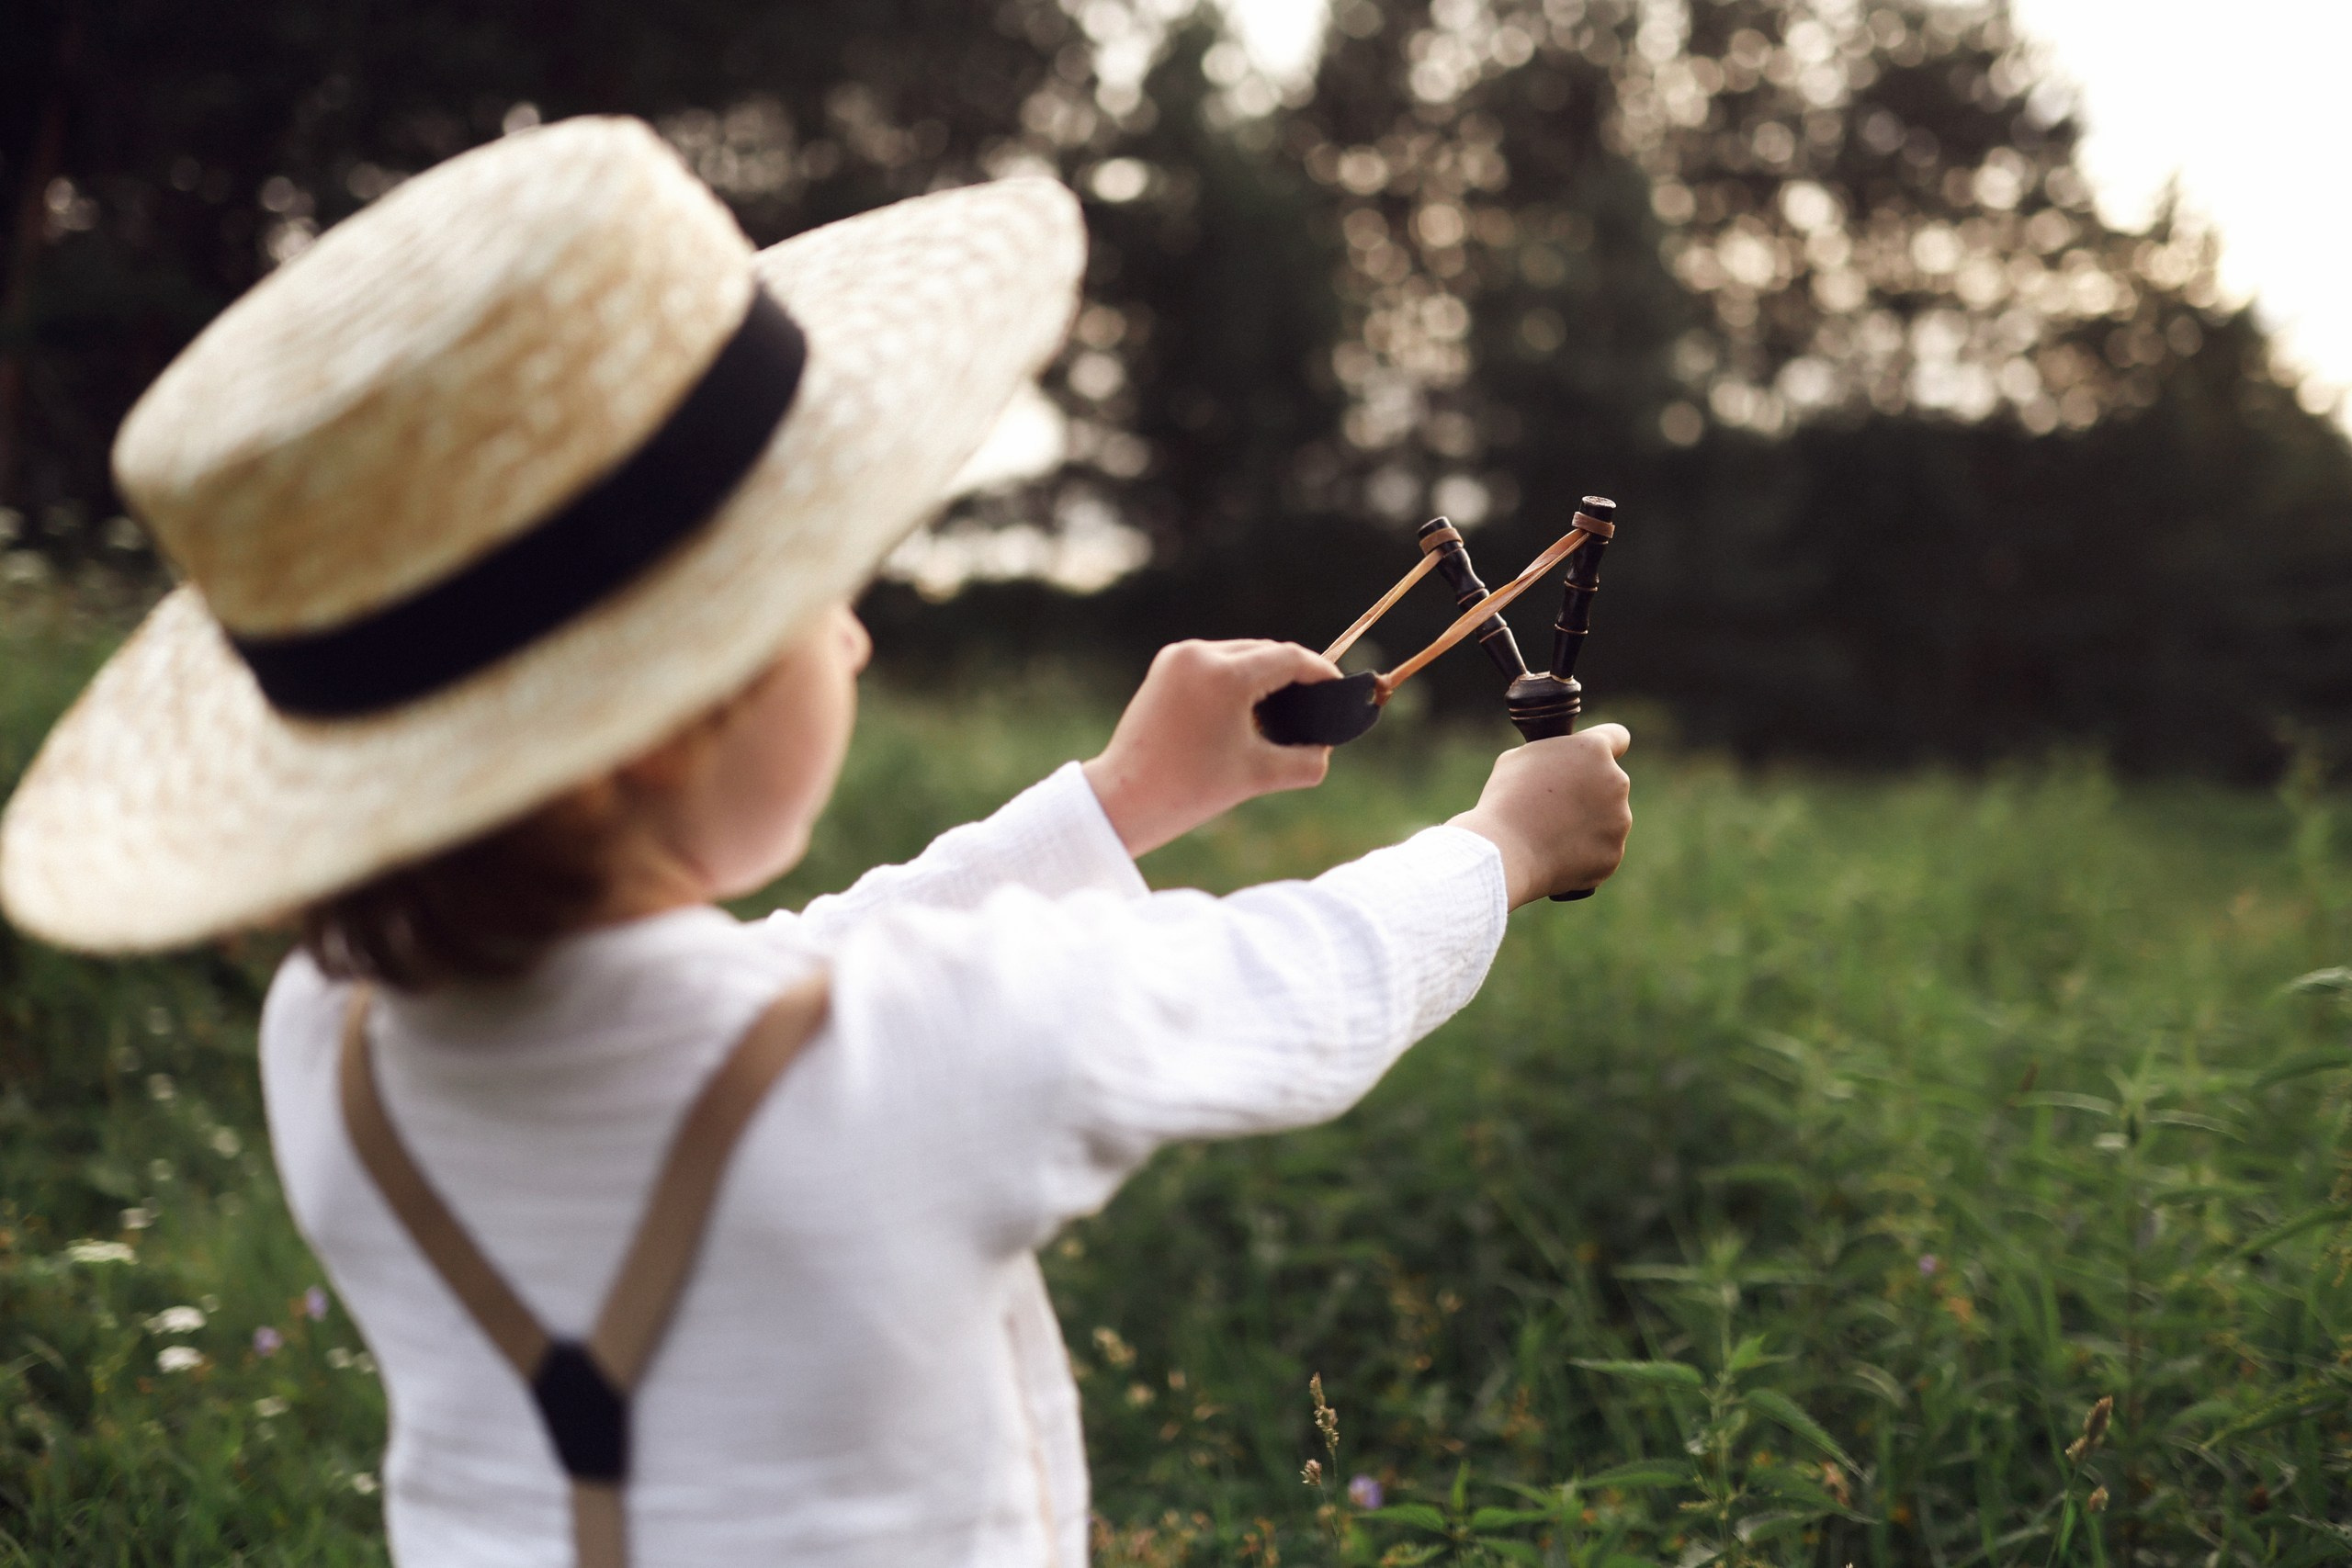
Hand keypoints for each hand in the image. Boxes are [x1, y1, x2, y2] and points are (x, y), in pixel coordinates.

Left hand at [1083, 639, 1340, 856]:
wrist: (1124, 797)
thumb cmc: (1189, 790)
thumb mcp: (1259, 776)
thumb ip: (1306, 761)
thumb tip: (1326, 747)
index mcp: (1225, 675)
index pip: (1290, 658)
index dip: (1321, 672)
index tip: (1338, 689)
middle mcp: (1200, 654)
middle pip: (1266, 651)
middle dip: (1294, 674)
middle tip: (1316, 704)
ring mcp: (1179, 657)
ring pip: (1241, 653)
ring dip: (1265, 674)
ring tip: (1285, 707)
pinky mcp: (1166, 666)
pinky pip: (1215, 662)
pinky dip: (1237, 677)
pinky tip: (1249, 706)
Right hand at [1448, 725, 1631, 906]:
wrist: (1505, 852)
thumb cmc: (1506, 800)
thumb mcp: (1520, 758)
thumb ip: (1552, 756)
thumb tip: (1557, 765)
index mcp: (1593, 750)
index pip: (1617, 736)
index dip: (1604, 748)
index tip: (1594, 761)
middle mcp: (1616, 781)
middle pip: (1610, 784)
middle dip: (1590, 793)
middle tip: (1557, 807)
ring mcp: (1619, 820)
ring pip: (1608, 819)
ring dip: (1588, 824)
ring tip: (1551, 835)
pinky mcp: (1613, 853)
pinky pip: (1602, 851)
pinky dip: (1585, 854)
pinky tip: (1557, 855)